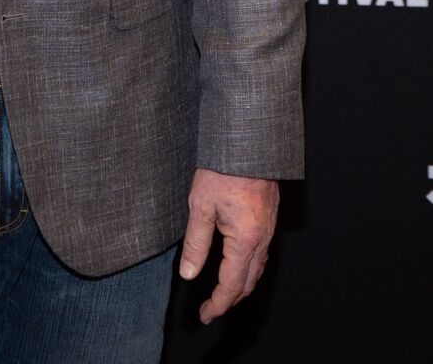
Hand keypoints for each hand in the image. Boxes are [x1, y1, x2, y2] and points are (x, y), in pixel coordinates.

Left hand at [178, 168, 278, 324]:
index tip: (205, 315)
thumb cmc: (223, 169)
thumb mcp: (200, 205)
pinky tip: (238, 264)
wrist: (248, 142)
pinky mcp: (268, 217)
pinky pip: (262, 253)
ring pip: (258, 269)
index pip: (232, 284)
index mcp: (245, 239)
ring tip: (223, 294)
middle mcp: (262, 238)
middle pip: (248, 282)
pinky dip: (249, 268)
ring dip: (241, 286)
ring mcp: (268, 228)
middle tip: (211, 310)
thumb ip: (196, 243)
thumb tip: (188, 274)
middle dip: (230, 300)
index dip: (218, 303)